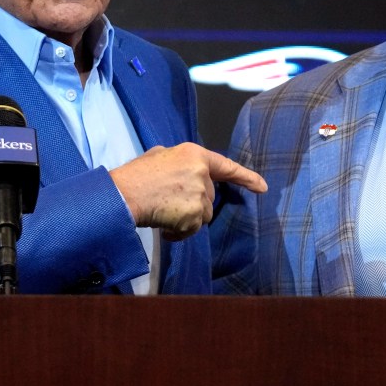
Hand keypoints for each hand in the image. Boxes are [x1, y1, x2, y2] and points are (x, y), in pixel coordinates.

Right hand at [110, 143, 266, 240]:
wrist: (123, 194)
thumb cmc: (135, 176)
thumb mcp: (159, 156)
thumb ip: (179, 162)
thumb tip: (182, 169)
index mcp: (194, 154)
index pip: (227, 166)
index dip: (246, 178)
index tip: (262, 188)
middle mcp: (201, 172)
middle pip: (210, 197)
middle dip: (193, 204)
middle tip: (167, 202)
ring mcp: (200, 193)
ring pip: (203, 215)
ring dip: (187, 219)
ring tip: (164, 212)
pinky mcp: (195, 214)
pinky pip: (193, 229)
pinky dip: (179, 232)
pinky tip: (163, 224)